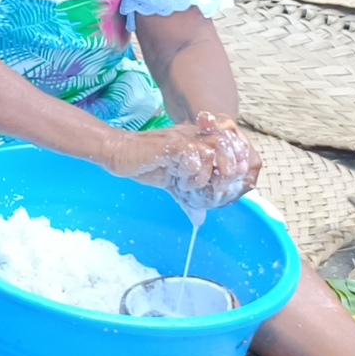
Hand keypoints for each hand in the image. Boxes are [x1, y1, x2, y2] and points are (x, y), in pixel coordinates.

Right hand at [105, 113, 259, 211]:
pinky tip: (180, 182)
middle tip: (214, 189)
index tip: (232, 181)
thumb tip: (199, 220)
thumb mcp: (172, 184)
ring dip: (207, 176)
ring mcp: (183, 139)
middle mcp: (194, 136)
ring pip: (213, 153)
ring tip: (191, 186)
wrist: (118, 153)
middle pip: (227, 146)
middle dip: (227, 171)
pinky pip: (194, 158)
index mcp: (197, 141)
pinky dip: (193, 175)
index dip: (236, 161)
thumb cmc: (143, 163)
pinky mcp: (171, 146)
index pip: (229, 145)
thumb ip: (188, 198)